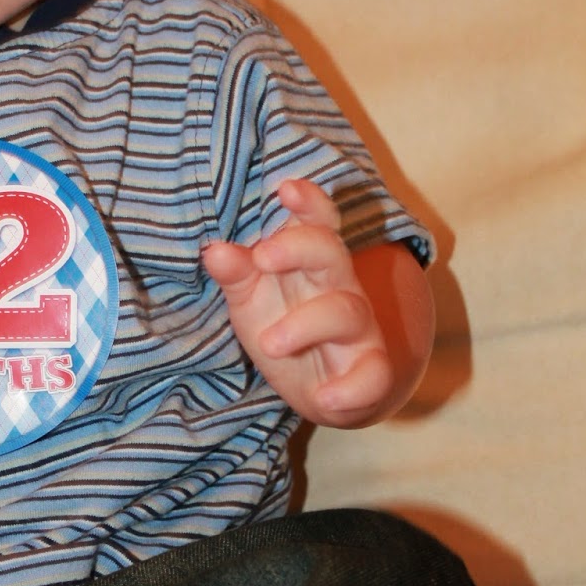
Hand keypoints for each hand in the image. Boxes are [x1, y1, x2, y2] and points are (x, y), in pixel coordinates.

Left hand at [202, 179, 395, 426]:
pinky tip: (325, 398)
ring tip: (270, 343)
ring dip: (307, 323)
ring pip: (346, 312)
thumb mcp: (252, 300)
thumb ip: (237, 275)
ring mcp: (358, 331)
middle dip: (301, 248)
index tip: (285, 188)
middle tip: (264, 257)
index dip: (308, 204)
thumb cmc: (285, 330)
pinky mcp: (369, 373)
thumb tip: (214, 249)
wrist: (326, 392)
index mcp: (310, 265)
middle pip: (331, 254)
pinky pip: (371, 376)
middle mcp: (339, 289)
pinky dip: (352, 388)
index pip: (316, 224)